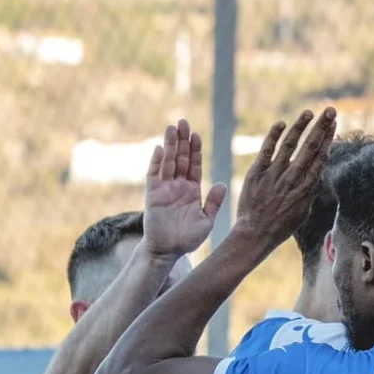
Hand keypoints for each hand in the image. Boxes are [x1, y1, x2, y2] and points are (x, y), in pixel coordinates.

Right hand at [143, 119, 226, 259]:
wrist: (168, 252)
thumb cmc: (187, 239)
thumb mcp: (206, 221)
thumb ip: (213, 203)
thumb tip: (221, 184)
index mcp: (191, 191)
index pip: (193, 165)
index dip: (194, 150)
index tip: (196, 135)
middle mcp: (178, 186)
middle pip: (180, 158)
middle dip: (181, 140)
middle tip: (183, 121)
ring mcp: (164, 189)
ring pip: (167, 162)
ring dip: (169, 145)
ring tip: (172, 128)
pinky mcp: (152, 194)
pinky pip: (154, 175)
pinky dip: (156, 162)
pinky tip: (159, 149)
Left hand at [234, 107, 338, 251]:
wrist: (256, 232)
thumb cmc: (281, 225)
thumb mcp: (303, 212)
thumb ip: (309, 191)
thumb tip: (316, 174)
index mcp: (306, 189)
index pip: (320, 158)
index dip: (328, 139)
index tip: (333, 125)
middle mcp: (293, 179)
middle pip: (310, 148)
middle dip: (321, 127)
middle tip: (330, 111)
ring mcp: (275, 174)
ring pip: (290, 145)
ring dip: (301, 127)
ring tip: (309, 113)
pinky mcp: (258, 172)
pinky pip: (267, 150)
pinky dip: (274, 136)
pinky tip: (282, 124)